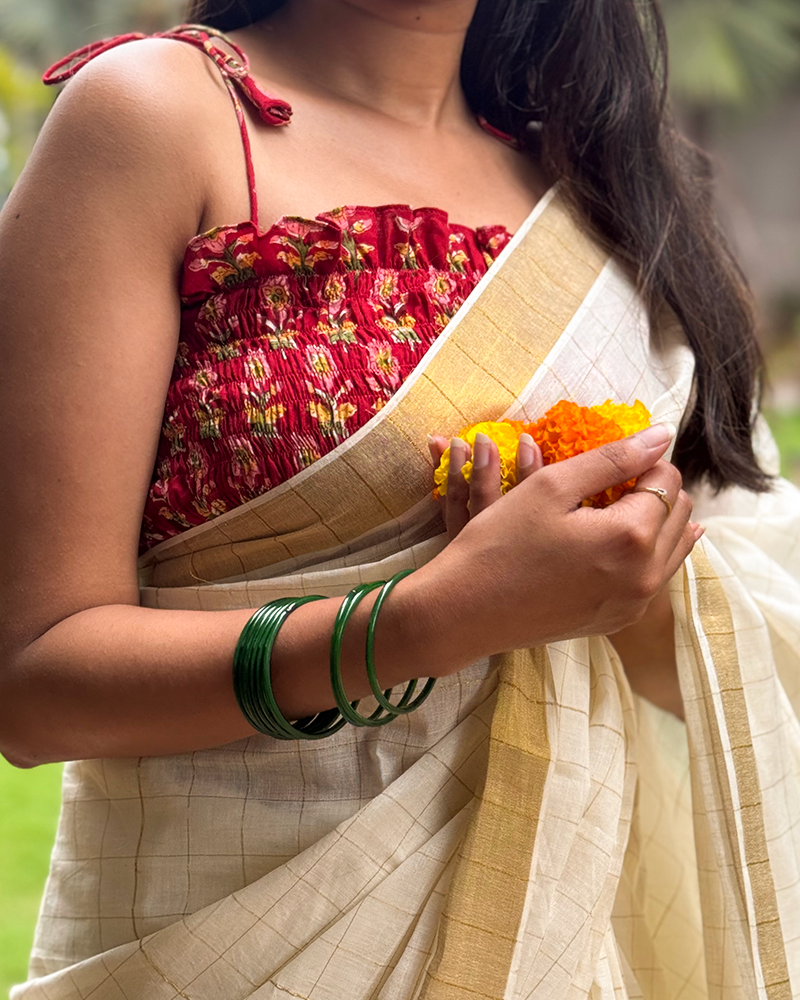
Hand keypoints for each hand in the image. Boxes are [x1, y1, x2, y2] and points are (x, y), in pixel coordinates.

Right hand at [413, 424, 701, 671]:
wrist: (466, 611)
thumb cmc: (500, 543)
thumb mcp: (551, 487)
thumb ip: (612, 458)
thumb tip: (662, 435)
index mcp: (631, 538)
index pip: (667, 480)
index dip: (643, 460)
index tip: (609, 460)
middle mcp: (645, 576)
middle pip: (679, 513)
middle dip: (653, 489)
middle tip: (610, 481)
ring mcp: (634, 604)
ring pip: (673, 548)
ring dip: (652, 521)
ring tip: (612, 507)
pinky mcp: (619, 620)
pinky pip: (653, 578)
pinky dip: (643, 553)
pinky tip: (614, 542)